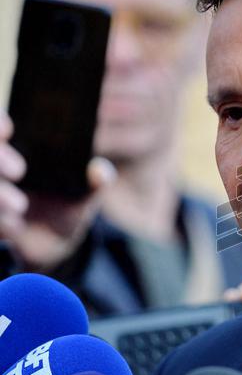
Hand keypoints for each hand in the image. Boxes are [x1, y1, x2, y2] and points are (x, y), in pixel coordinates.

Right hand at [0, 110, 115, 270]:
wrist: (53, 246)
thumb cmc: (66, 209)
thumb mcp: (85, 195)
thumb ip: (96, 181)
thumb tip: (99, 171)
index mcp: (20, 153)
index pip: (0, 128)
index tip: (10, 130)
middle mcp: (0, 171)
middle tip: (19, 170)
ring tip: (20, 206)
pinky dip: (0, 221)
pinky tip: (16, 226)